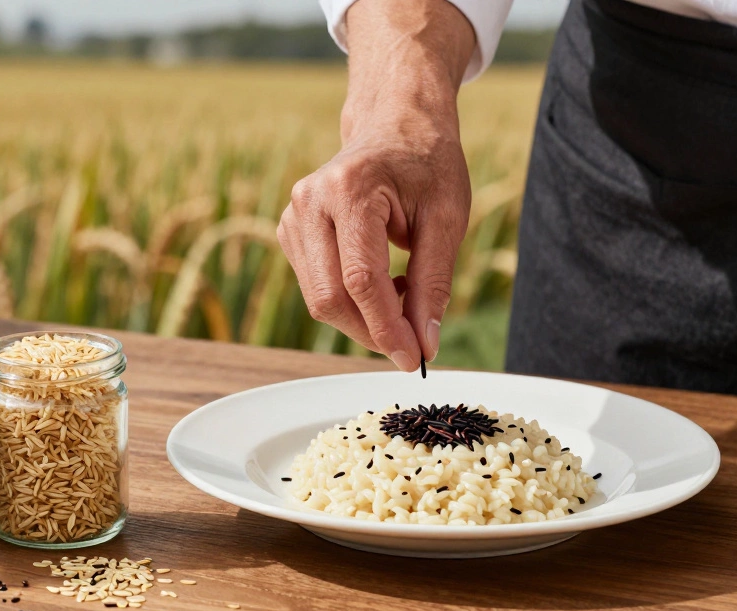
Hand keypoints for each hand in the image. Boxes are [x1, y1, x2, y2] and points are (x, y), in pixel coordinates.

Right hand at [278, 0, 474, 371]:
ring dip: (362, 318)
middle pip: (330, 298)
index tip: (414, 359)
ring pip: (318, 300)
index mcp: (350, 189)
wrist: (394, 125)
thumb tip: (424, 344)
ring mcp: (292, 216)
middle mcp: (309, 202)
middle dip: (372, 332)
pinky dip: (349, 301)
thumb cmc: (426, 164)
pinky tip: (380, 280)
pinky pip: (315, 287)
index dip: (387, 327)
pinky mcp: (289, 231)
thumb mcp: (447, 218)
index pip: (360, 280)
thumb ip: (434, 282)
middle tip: (413, 343)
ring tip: (403, 293)